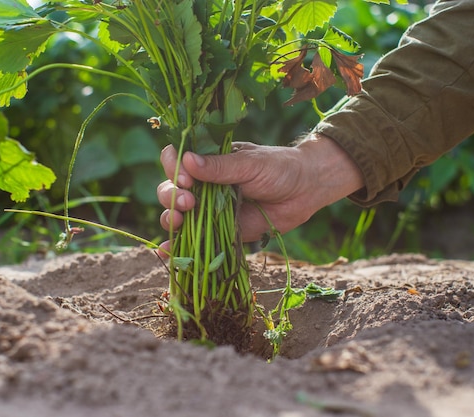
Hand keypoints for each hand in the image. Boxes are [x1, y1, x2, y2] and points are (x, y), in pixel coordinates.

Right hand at [156, 134, 363, 253]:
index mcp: (207, 160)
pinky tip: (167, 252)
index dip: (173, 168)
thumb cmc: (279, 168)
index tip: (186, 178)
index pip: (175, 159)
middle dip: (172, 196)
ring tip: (179, 222)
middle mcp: (203, 183)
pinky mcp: (218, 230)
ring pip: (176, 214)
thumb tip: (187, 160)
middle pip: (170, 189)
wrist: (305, 191)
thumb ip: (219, 167)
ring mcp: (208, 208)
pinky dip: (178, 246)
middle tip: (189, 201)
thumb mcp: (249, 164)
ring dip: (171, 219)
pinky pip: (193, 238)